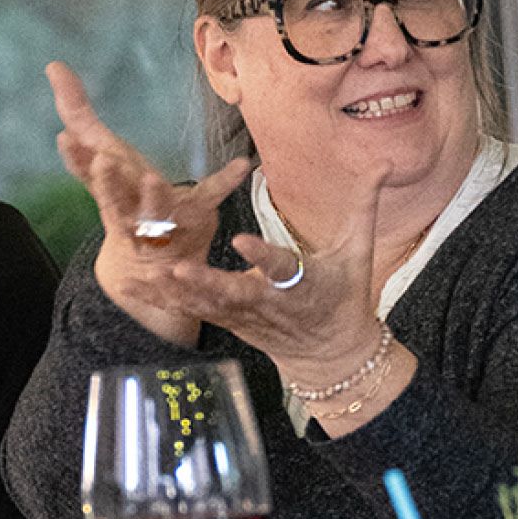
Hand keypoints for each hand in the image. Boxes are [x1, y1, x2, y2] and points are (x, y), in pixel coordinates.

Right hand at [47, 61, 250, 345]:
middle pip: (113, 200)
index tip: (64, 138)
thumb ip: (79, 114)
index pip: (86, 175)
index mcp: (108, 192)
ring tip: (152, 180)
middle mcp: (130, 210)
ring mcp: (163, 219)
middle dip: (107, 183)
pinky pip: (210, 197)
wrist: (154, 265)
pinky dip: (224, 181)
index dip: (76, 158)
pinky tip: (240, 165)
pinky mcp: (195, 217)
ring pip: (155, 212)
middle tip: (104, 161)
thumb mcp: (102, 157)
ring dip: (153, 198)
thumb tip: (54, 66)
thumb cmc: (126, 197)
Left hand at [150, 160, 394, 395]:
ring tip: (146, 272)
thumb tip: (383, 163)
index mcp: (305, 285)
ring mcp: (247, 318)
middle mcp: (272, 304)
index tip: (242, 242)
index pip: (284, 269)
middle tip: (177, 267)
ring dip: (176, 290)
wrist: (333, 355)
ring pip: (207, 305)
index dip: (263, 258)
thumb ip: (363, 205)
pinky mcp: (229, 323)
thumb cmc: (346, 296)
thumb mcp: (359, 252)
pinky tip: (134, 283)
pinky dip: (165, 298)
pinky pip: (193, 310)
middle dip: (206, 283)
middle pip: (236, 294)